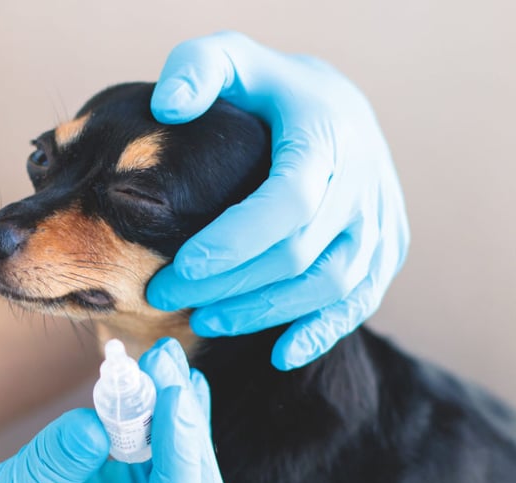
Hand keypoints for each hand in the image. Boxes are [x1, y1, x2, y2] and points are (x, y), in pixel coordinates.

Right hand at [0, 338, 222, 482]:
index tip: (174, 395)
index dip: (181, 455)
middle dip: (185, 425)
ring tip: (164, 356)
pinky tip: (153, 376)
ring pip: (174, 465)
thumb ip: (51, 465)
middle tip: (170, 364)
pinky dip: (150, 413)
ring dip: (173, 410)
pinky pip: (148, 450)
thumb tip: (96, 423)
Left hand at [147, 32, 409, 369]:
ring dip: (264, 313)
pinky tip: (278, 353)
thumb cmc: (267, 90)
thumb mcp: (231, 60)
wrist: (335, 107)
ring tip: (202, 322)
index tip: (180, 268)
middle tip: (165, 297)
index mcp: (327, 135)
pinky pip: (360, 301)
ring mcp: (379, 220)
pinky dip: (322, 331)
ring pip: (331, 285)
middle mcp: (363, 181)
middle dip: (229, 284)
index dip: (234, 241)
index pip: (288, 200)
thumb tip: (168, 106)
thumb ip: (197, 69)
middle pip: (302, 253)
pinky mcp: (385, 249)